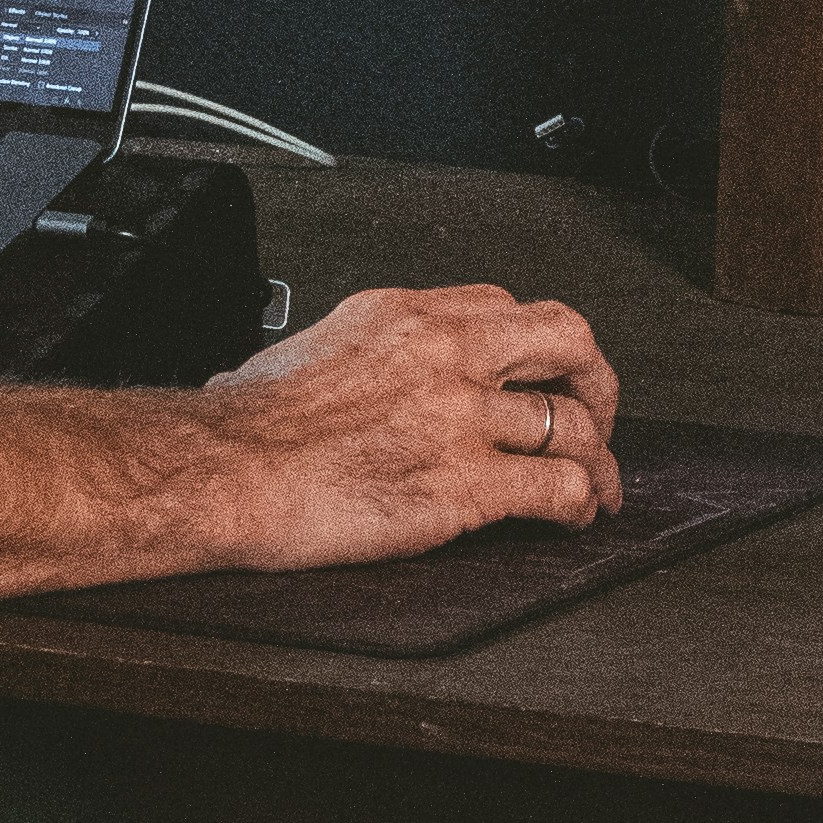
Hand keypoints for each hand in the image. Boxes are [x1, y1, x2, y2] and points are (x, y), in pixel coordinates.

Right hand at [203, 284, 620, 570]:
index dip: (534, 347)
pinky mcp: (465, 484)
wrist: (225, 471)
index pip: (503, 306)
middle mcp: (443, 353)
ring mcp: (460, 417)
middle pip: (565, 340)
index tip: (536, 374)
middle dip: (595, 383)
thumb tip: (357, 375)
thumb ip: (359, 353)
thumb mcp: (307, 350)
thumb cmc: (246, 426)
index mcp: (402, 313)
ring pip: (573, 424)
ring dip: (597, 461)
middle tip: (594, 414)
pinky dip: (580, 504)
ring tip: (597, 486)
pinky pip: (559, 486)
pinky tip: (572, 516)